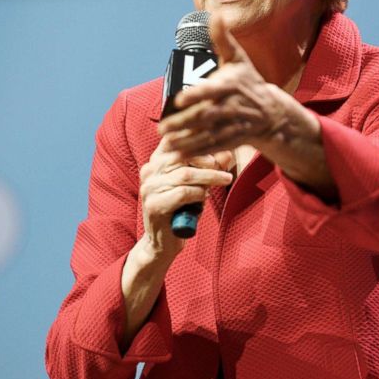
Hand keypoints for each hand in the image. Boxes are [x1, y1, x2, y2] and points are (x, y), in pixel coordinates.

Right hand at [138, 138, 233, 255]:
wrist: (163, 242)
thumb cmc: (182, 209)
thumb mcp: (198, 184)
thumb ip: (210, 167)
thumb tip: (229, 152)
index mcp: (155, 161)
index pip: (174, 139)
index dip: (195, 136)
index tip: (217, 138)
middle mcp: (148, 171)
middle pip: (183, 155)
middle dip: (209, 161)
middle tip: (225, 168)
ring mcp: (149, 188)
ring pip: (185, 174)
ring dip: (210, 177)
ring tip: (225, 180)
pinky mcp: (153, 205)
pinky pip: (183, 193)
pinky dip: (199, 194)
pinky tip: (205, 197)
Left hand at [159, 15, 298, 158]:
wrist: (272, 112)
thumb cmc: (248, 82)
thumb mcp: (238, 59)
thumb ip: (223, 39)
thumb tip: (216, 14)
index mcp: (230, 85)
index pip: (212, 90)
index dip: (197, 95)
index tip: (179, 99)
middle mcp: (231, 107)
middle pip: (205, 117)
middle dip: (183, 123)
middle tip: (162, 127)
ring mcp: (232, 126)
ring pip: (207, 135)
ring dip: (186, 141)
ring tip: (166, 142)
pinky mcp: (231, 140)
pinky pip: (212, 148)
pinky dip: (195, 152)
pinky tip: (177, 154)